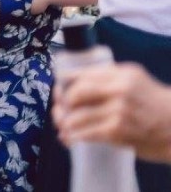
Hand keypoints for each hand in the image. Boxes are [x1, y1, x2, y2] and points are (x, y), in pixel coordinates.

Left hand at [54, 63, 170, 161]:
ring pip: (78, 115)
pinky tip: (70, 138)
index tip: (58, 90)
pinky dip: (75, 136)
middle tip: (59, 111)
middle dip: (63, 103)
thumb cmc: (153, 104)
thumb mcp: (134, 80)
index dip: (64, 83)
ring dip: (65, 123)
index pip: (83, 74)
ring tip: (62, 127)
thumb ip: (109, 78)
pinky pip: (88, 132)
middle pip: (76, 93)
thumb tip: (74, 81)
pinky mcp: (118, 130)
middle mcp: (119, 89)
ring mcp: (118, 110)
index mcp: (121, 74)